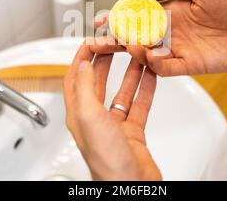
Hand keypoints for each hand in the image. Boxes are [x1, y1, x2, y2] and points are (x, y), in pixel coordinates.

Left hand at [63, 43, 161, 180]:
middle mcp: (95, 118)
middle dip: (106, 61)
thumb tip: (82, 65)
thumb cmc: (107, 159)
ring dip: (129, 73)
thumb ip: (85, 88)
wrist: (131, 185)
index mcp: (79, 114)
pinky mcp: (132, 132)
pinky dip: (145, 90)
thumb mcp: (90, 116)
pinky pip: (139, 105)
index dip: (81, 58)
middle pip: (98, 83)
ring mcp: (114, 125)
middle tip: (116, 45)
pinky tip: (151, 77)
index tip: (91, 41)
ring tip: (136, 55)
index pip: (75, 79)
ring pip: (122, 92)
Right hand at [92, 0, 226, 75]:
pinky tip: (149, 55)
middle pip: (136, 38)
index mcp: (169, 13)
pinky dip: (155, 64)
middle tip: (97, 42)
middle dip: (115, 40)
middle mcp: (170, 32)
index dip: (118, 19)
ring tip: (124, 45)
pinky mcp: (190, 65)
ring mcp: (179, 49)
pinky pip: (167, 68)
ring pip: (148, 54)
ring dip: (133, 51)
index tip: (100, 20)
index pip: (136, 17)